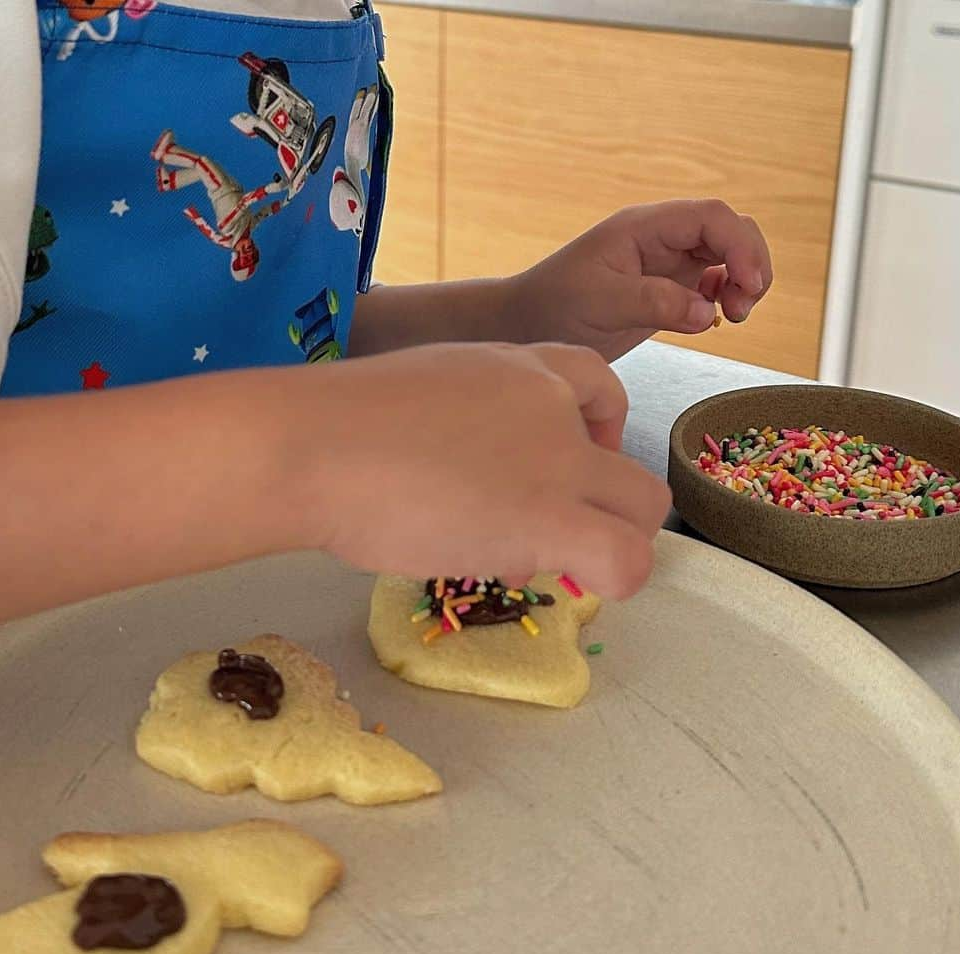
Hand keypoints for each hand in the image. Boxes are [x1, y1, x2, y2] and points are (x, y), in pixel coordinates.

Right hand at [300, 342, 669, 598]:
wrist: (314, 445)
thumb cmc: (333, 427)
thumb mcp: (417, 399)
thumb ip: (463, 429)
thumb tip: (471, 493)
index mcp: (516, 368)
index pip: (597, 383)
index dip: (597, 431)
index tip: (565, 467)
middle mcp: (551, 408)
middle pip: (629, 458)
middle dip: (608, 505)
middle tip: (558, 532)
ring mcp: (557, 462)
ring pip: (646, 507)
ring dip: (616, 543)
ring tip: (561, 564)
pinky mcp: (548, 519)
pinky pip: (625, 558)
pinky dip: (613, 580)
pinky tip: (565, 580)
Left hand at [509, 200, 772, 361]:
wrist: (528, 323)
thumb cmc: (554, 305)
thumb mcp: (600, 304)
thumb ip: (654, 303)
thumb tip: (706, 312)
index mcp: (644, 227)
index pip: (710, 218)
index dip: (739, 245)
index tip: (747, 285)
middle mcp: (662, 238)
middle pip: (730, 231)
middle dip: (749, 263)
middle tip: (742, 308)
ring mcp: (668, 263)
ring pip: (728, 257)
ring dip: (743, 282)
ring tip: (733, 316)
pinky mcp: (669, 290)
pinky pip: (714, 283)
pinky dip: (726, 298)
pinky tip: (715, 320)